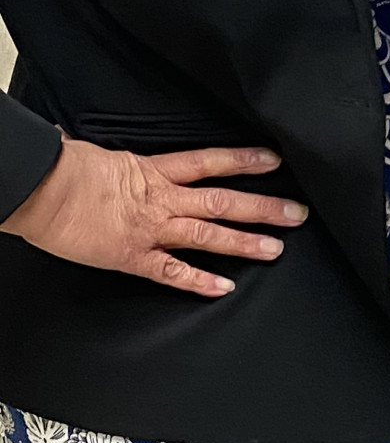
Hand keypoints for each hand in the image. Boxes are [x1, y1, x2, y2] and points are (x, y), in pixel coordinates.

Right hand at [0, 134, 307, 298]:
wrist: (41, 188)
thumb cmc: (63, 167)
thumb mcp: (101, 154)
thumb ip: (123, 161)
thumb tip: (118, 154)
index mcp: (153, 170)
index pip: (210, 161)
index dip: (244, 160)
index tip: (273, 159)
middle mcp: (161, 199)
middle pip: (222, 200)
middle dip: (262, 207)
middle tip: (296, 213)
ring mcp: (150, 229)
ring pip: (207, 235)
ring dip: (244, 243)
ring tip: (275, 249)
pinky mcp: (132, 257)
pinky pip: (171, 272)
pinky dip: (198, 281)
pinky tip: (224, 288)